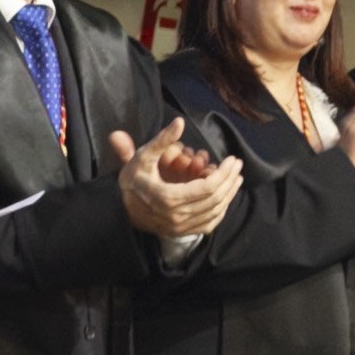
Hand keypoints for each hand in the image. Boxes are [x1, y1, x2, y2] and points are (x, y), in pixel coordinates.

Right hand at [110, 118, 240, 240]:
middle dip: (230, 180)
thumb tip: (180, 122)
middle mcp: (177, 216)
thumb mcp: (142, 158)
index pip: (208, 187)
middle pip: (215, 199)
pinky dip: (221, 210)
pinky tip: (226, 197)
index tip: (232, 159)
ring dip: (229, 194)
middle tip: (237, 165)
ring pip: (215, 212)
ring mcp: (180, 227)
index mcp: (168, 198)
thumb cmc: (131, 181)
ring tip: (237, 178)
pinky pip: (209, 224)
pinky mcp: (181, 232)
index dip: (224, 173)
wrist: (118, 210)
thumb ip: (162, 140)